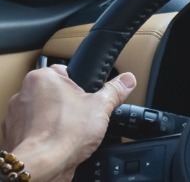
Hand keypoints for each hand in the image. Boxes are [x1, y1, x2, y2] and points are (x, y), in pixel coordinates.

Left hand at [2, 65, 135, 180]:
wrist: (41, 166)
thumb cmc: (62, 135)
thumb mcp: (100, 107)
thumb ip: (114, 91)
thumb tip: (127, 80)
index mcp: (42, 78)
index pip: (66, 72)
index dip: (82, 87)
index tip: (88, 98)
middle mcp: (23, 93)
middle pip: (55, 93)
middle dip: (69, 104)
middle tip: (82, 116)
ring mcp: (15, 115)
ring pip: (44, 112)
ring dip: (56, 119)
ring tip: (70, 131)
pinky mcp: (13, 134)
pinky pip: (35, 129)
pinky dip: (45, 134)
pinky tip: (59, 142)